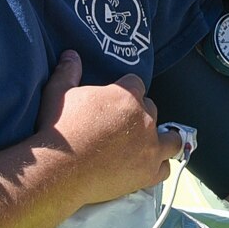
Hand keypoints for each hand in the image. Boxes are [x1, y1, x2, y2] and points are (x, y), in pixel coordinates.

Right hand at [35, 50, 177, 204]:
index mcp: (127, 96)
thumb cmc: (58, 131)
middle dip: (139, 114)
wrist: (58, 171)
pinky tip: (147, 166)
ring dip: (162, 139)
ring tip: (147, 144)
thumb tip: (71, 54)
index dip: (125, 91)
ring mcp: (150, 148)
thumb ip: (68, 72)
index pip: (136, 84)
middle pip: (151, 109)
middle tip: (121, 126)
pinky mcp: (148, 173)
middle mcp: (145, 119)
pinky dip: (158, 166)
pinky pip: (165, 168)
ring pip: (170, 139)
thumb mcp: (57, 94)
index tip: (114, 101)